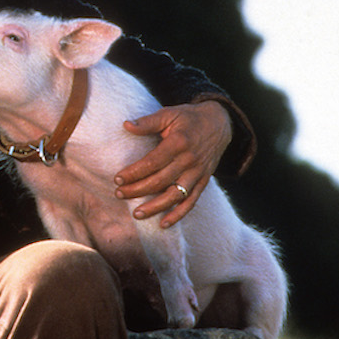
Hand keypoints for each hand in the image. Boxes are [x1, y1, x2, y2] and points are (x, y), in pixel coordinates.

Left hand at [113, 100, 231, 227]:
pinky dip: (178, 215)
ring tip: (136, 214)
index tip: (117, 179)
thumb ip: (148, 122)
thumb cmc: (189, 118)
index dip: (134, 172)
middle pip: (160, 180)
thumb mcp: (169, 114)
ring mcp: (198, 172)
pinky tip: (163, 224)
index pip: (152, 162)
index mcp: (179, 142)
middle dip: (137, 190)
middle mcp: (189, 160)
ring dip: (155, 207)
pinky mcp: (204, 181)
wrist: (220, 123)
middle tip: (119, 194)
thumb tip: (126, 125)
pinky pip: (192, 201)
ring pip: (175, 195)